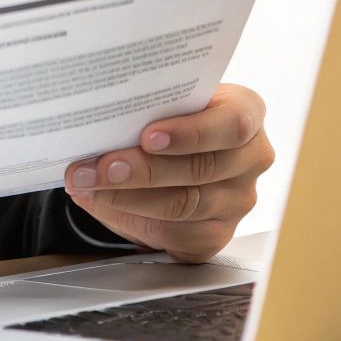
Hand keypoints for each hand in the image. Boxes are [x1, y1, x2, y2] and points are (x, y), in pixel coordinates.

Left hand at [65, 83, 273, 262]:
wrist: (173, 159)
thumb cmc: (170, 121)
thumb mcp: (165, 105)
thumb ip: (146, 110)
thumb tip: (98, 123)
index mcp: (244, 112)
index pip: (232, 123)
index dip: (191, 132)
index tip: (148, 136)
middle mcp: (250, 158)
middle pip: (200, 169)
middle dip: (143, 169)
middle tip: (102, 166)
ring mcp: (238, 200)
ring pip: (183, 204)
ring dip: (127, 196)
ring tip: (89, 183)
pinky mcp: (217, 234)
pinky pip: (175, 233)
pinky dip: (133, 219)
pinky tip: (104, 203)